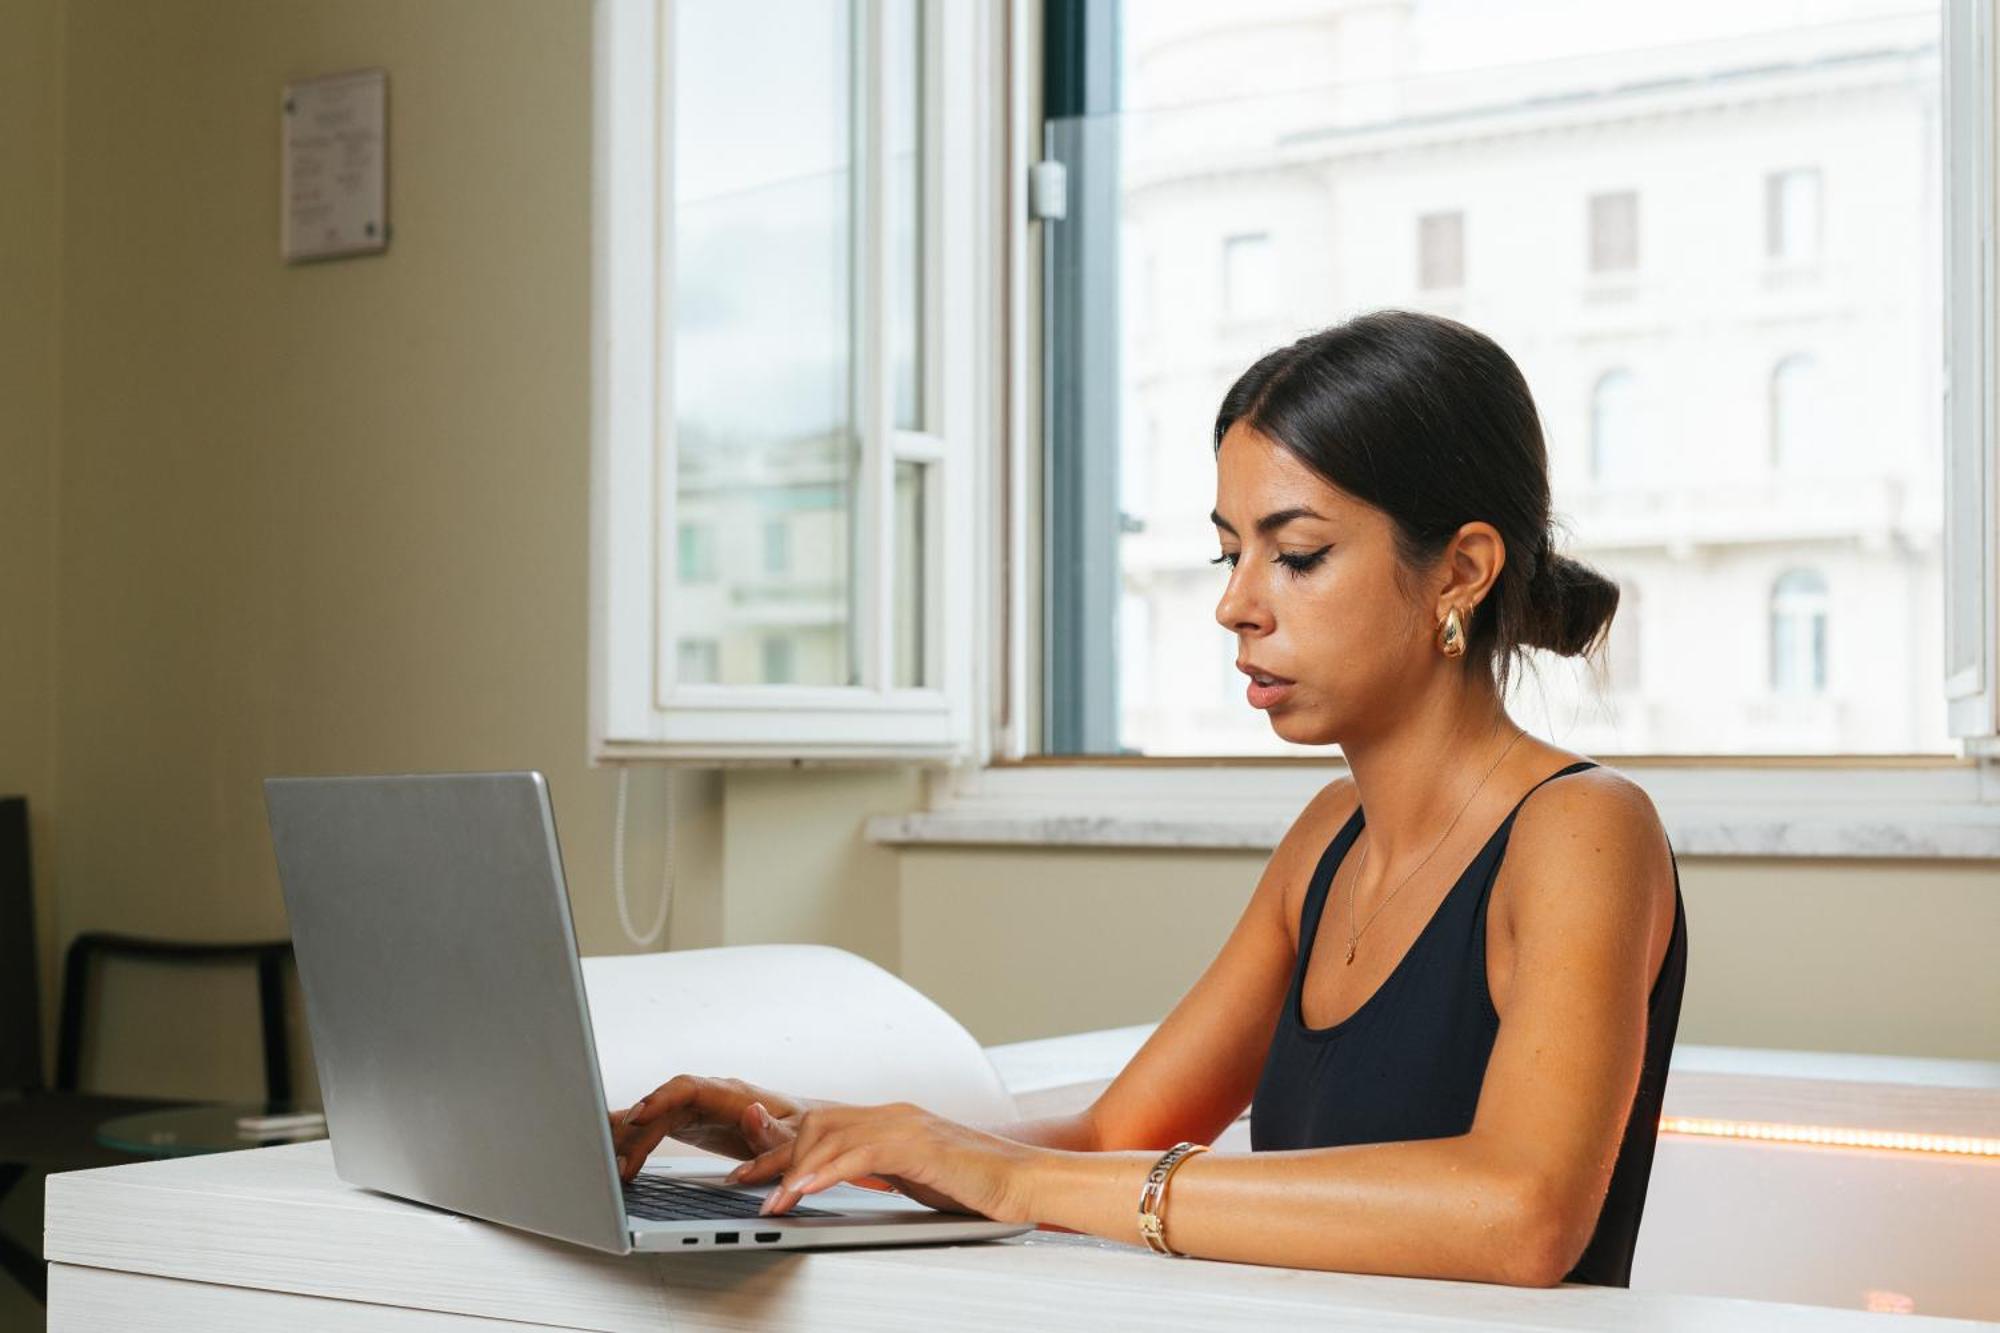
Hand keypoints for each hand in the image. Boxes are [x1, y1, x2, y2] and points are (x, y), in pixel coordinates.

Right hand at [608, 1074, 823, 1180]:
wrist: (807, 1131)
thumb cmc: (804, 1132)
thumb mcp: (797, 1137)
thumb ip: (774, 1131)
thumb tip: (753, 1111)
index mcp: (731, 1095)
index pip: (688, 1089)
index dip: (660, 1100)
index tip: (637, 1118)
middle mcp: (709, 1097)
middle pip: (661, 1107)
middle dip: (634, 1131)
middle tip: (617, 1163)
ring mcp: (696, 1109)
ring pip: (652, 1119)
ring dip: (628, 1140)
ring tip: (608, 1168)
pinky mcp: (689, 1123)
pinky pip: (654, 1128)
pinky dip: (633, 1141)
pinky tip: (612, 1155)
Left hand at [725, 1100, 1042, 1223]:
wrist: (1026, 1182)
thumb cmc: (978, 1186)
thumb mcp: (915, 1179)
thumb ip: (882, 1173)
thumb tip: (846, 1184)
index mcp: (891, 1121)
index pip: (822, 1126)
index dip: (781, 1147)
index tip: (749, 1170)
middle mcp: (893, 1115)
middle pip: (815, 1123)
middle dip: (773, 1154)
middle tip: (742, 1182)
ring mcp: (905, 1125)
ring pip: (829, 1134)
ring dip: (792, 1169)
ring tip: (769, 1200)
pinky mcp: (918, 1144)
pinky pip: (860, 1153)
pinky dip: (826, 1170)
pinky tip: (805, 1189)